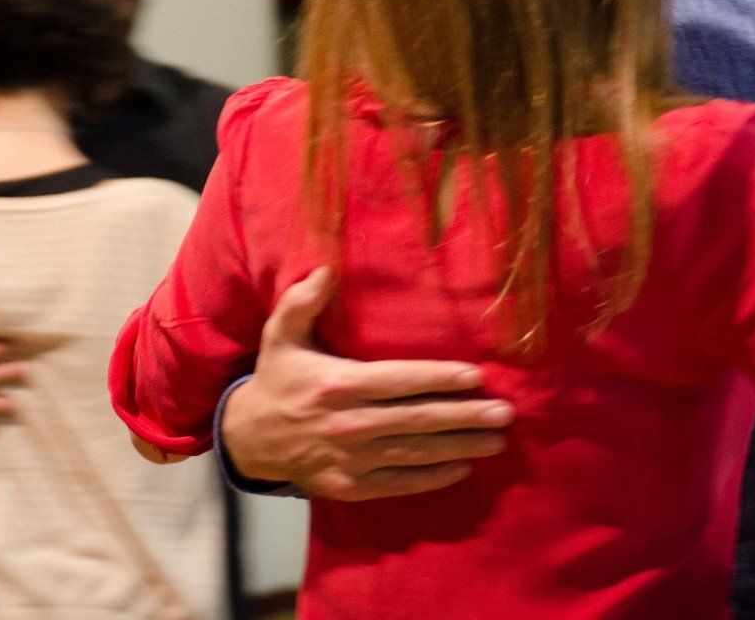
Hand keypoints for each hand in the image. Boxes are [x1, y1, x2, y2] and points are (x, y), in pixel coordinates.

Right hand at [222, 267, 514, 499]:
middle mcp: (347, 424)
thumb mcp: (281, 334)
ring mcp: (349, 460)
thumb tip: (327, 267)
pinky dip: (431, 478)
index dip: (438, 378)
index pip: (398, 381)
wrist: (249, 439)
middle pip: (416, 420)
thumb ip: (303, 300)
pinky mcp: (349, 487)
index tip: (476, 376)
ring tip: (497, 441)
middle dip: (464, 417)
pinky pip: (398, 484)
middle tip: (504, 413)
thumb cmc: (278, 378)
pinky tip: (463, 469)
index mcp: (337, 385)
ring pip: (415, 454)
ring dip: (460, 448)